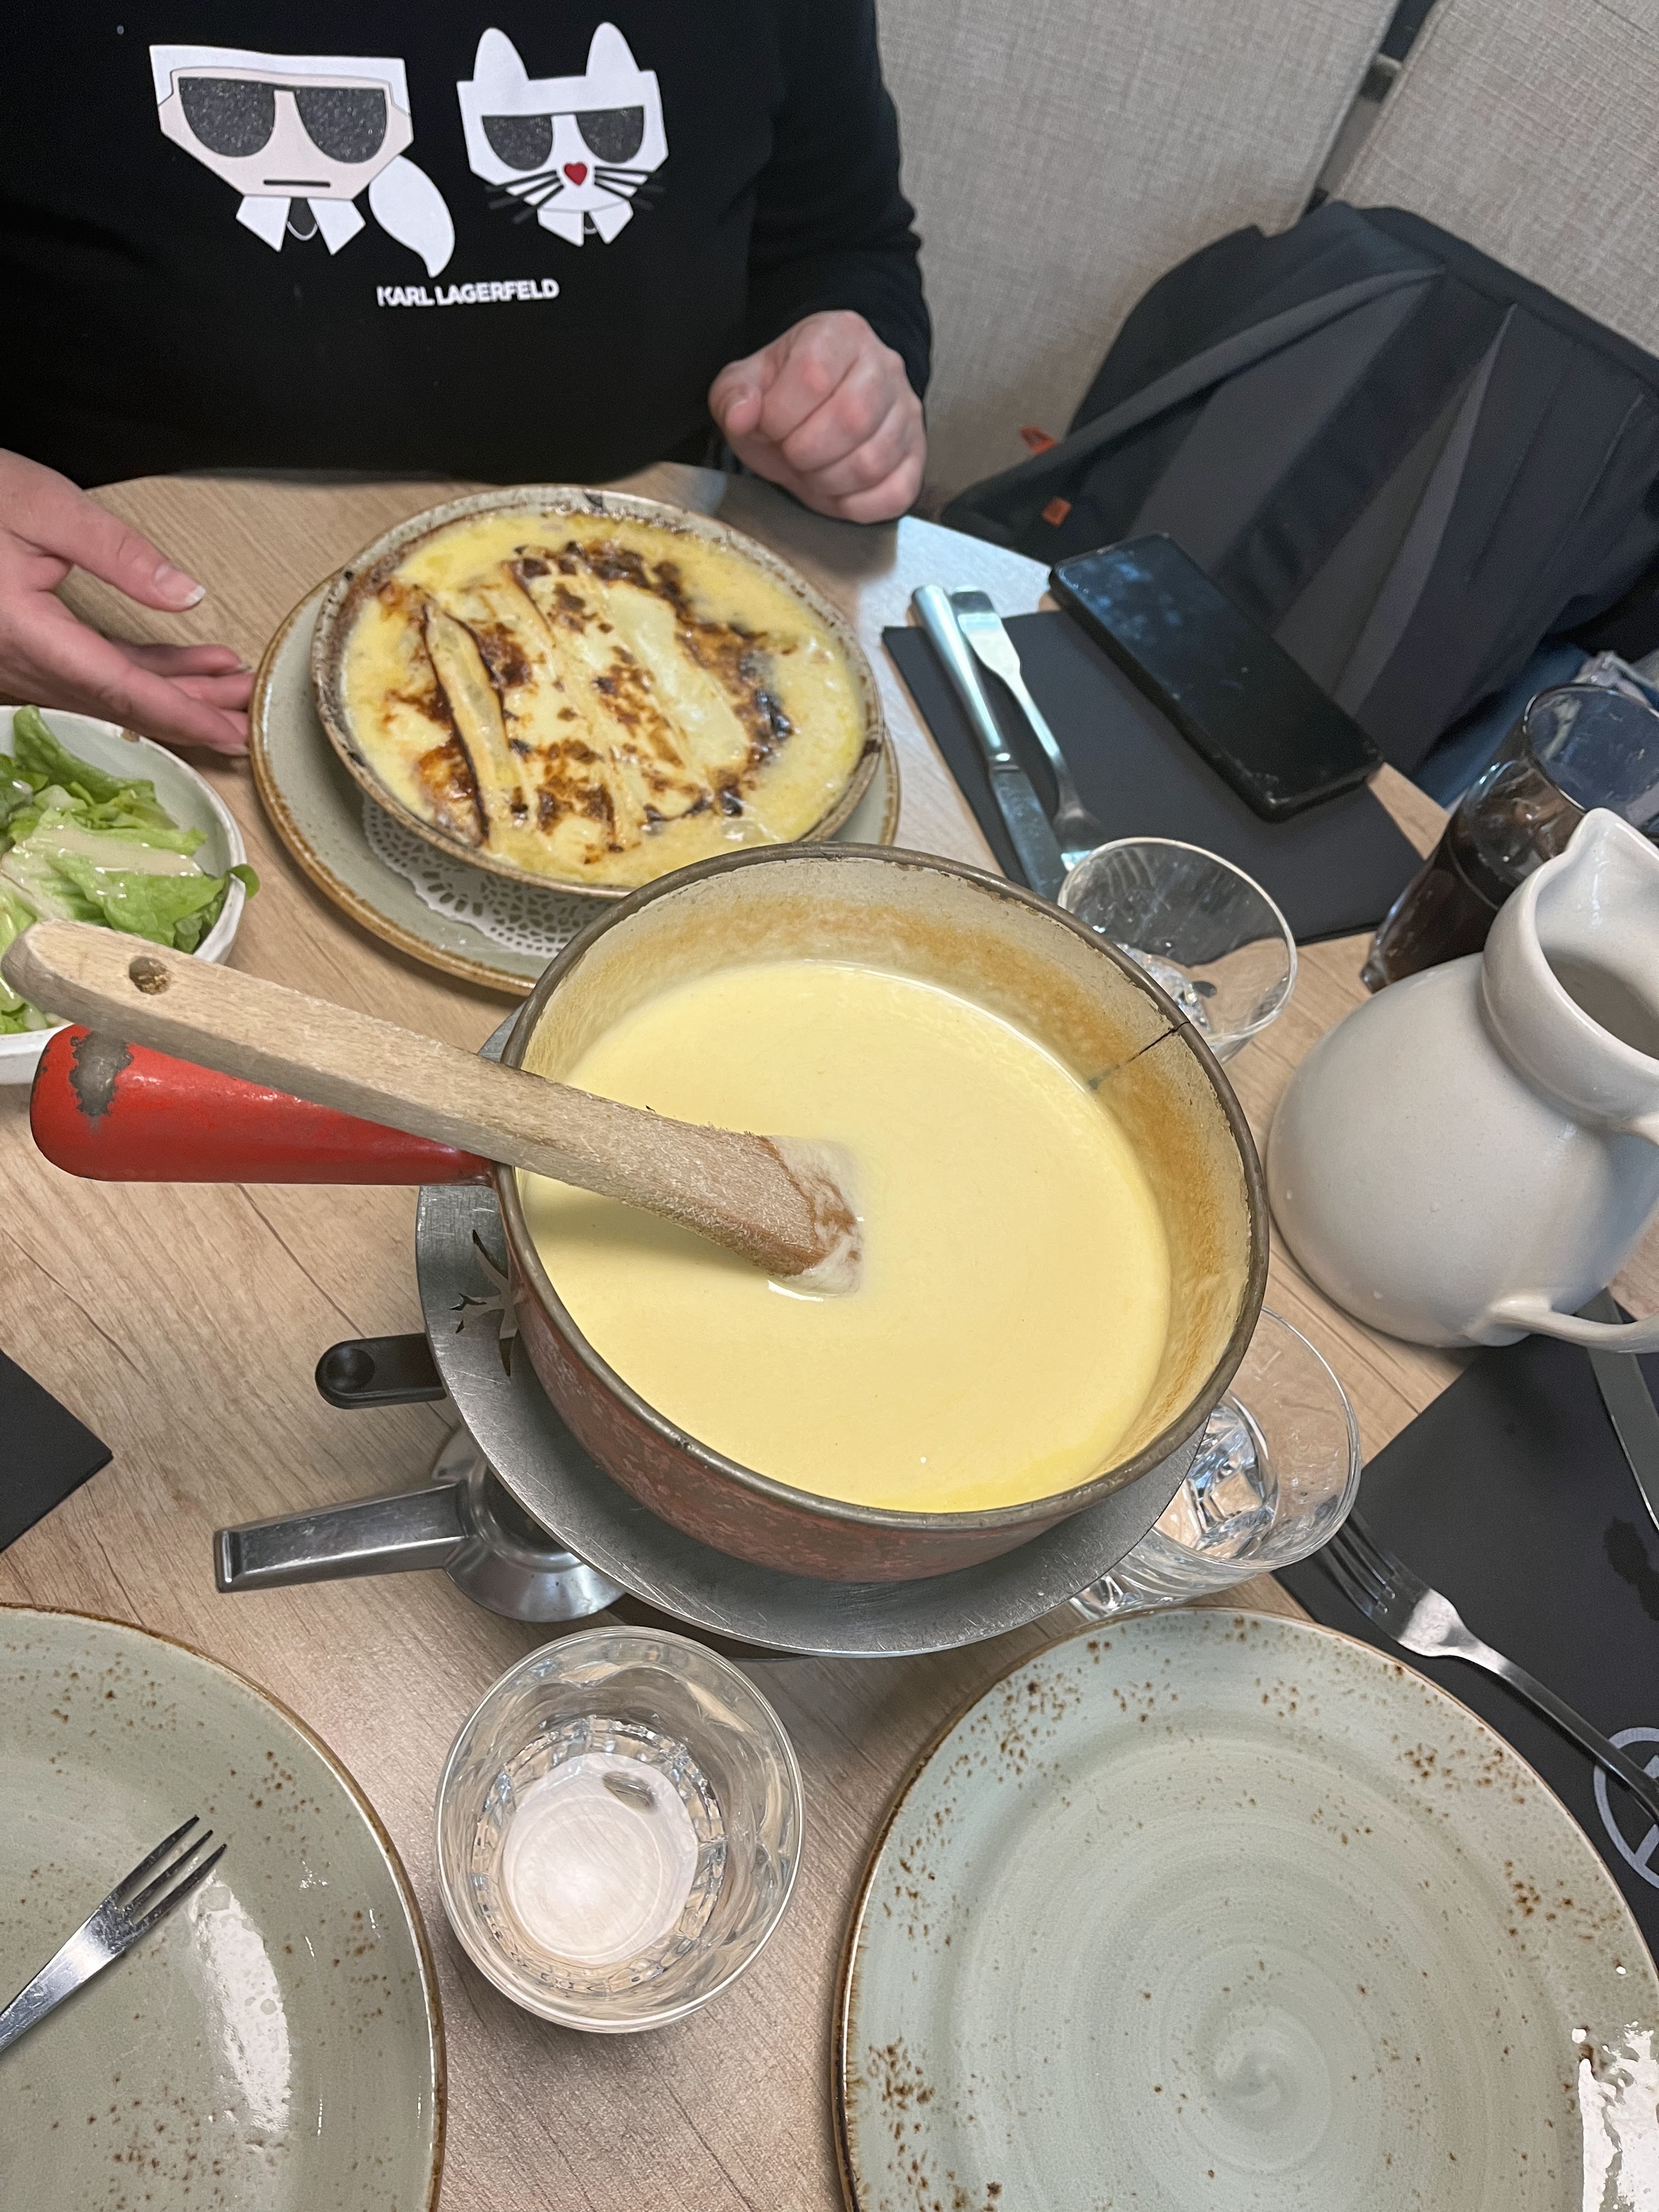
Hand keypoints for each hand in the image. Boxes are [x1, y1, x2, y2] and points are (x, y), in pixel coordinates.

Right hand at [0, 450, 249, 753]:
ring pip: (107, 692)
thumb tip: (187, 594)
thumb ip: (118, 552)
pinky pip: (87, 672)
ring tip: (229, 684)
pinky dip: (138, 672)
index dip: (180, 715)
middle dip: (190, 709)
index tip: (230, 733)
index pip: (119, 688)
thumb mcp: (43, 505)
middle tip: (248, 717)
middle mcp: (17, 661)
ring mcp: (15, 661)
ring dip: (171, 691)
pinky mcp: (20, 650)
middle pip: (119, 701)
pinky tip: (184, 665)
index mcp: (24, 632)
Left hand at [709, 311, 924, 523]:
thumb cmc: (786, 397)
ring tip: (812, 470)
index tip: (768, 425)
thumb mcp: (747, 385)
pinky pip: (895, 493)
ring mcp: (906, 412)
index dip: (780, 414)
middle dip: (805, 452)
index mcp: (839, 334)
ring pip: (872, 462)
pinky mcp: (916, 455)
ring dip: (828, 481)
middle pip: (851, 419)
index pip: (813, 374)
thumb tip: (740, 415)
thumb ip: (733, 395)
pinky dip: (857, 505)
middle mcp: (883, 366)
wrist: (821, 409)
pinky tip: (837, 490)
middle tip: (790, 453)